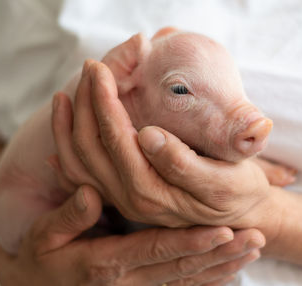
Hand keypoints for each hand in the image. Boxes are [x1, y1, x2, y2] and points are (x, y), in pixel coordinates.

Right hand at [0, 184, 263, 285]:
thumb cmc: (42, 257)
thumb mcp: (44, 235)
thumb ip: (69, 216)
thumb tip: (92, 193)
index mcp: (105, 263)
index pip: (156, 251)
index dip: (190, 243)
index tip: (222, 231)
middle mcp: (128, 281)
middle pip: (182, 268)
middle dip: (220, 254)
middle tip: (255, 238)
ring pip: (188, 281)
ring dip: (223, 267)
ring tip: (253, 251)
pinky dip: (208, 281)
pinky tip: (231, 273)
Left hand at [52, 60, 280, 236]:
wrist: (239, 216)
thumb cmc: (237, 192)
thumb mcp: (223, 180)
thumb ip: (184, 163)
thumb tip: (148, 135)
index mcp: (152, 192)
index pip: (117, 139)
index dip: (105, 102)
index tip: (101, 69)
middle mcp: (129, 198)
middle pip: (91, 147)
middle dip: (86, 103)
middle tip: (90, 69)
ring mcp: (122, 199)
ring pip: (79, 162)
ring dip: (68, 126)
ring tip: (65, 95)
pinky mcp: (122, 196)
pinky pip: (83, 177)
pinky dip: (68, 154)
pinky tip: (62, 136)